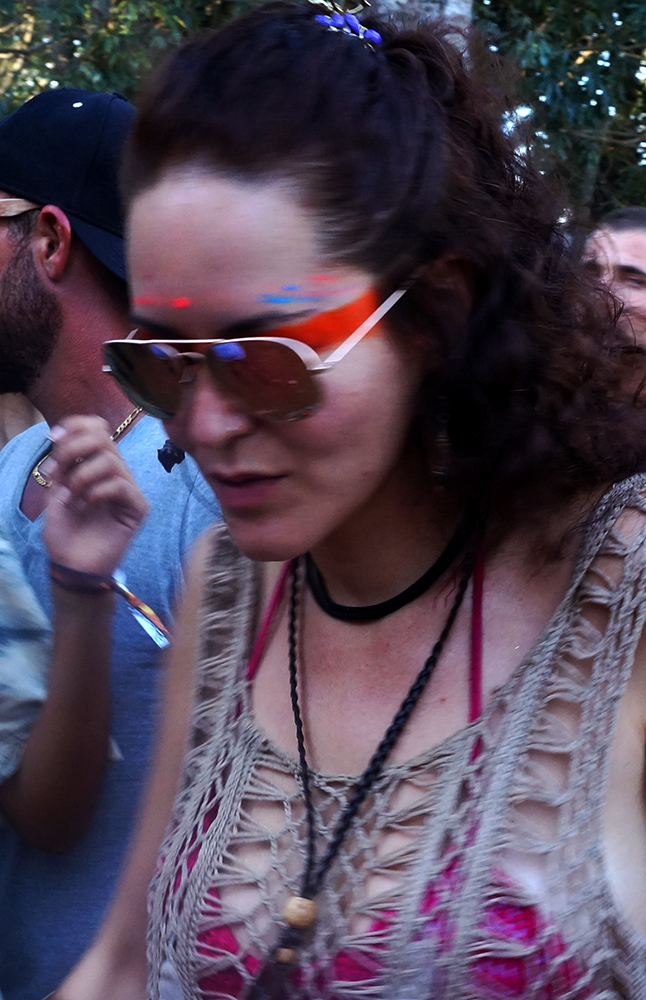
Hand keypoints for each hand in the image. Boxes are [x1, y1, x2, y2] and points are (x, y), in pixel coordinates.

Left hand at [43, 415, 148, 576]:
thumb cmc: (65, 532)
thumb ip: (60, 464)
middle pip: (104, 436)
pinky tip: (86, 506)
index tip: (53, 437)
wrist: (72, 566)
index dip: (76, 425)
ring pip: (110, 460)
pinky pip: (120, 485)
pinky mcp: (138, 507)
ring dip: (81, 476)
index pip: (97, 428)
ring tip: (72, 497)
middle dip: (73, 448)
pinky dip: (97, 492)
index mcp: (95, 464)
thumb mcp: (54, 491)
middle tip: (57, 471)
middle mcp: (115, 472)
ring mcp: (128, 489)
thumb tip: (61, 436)